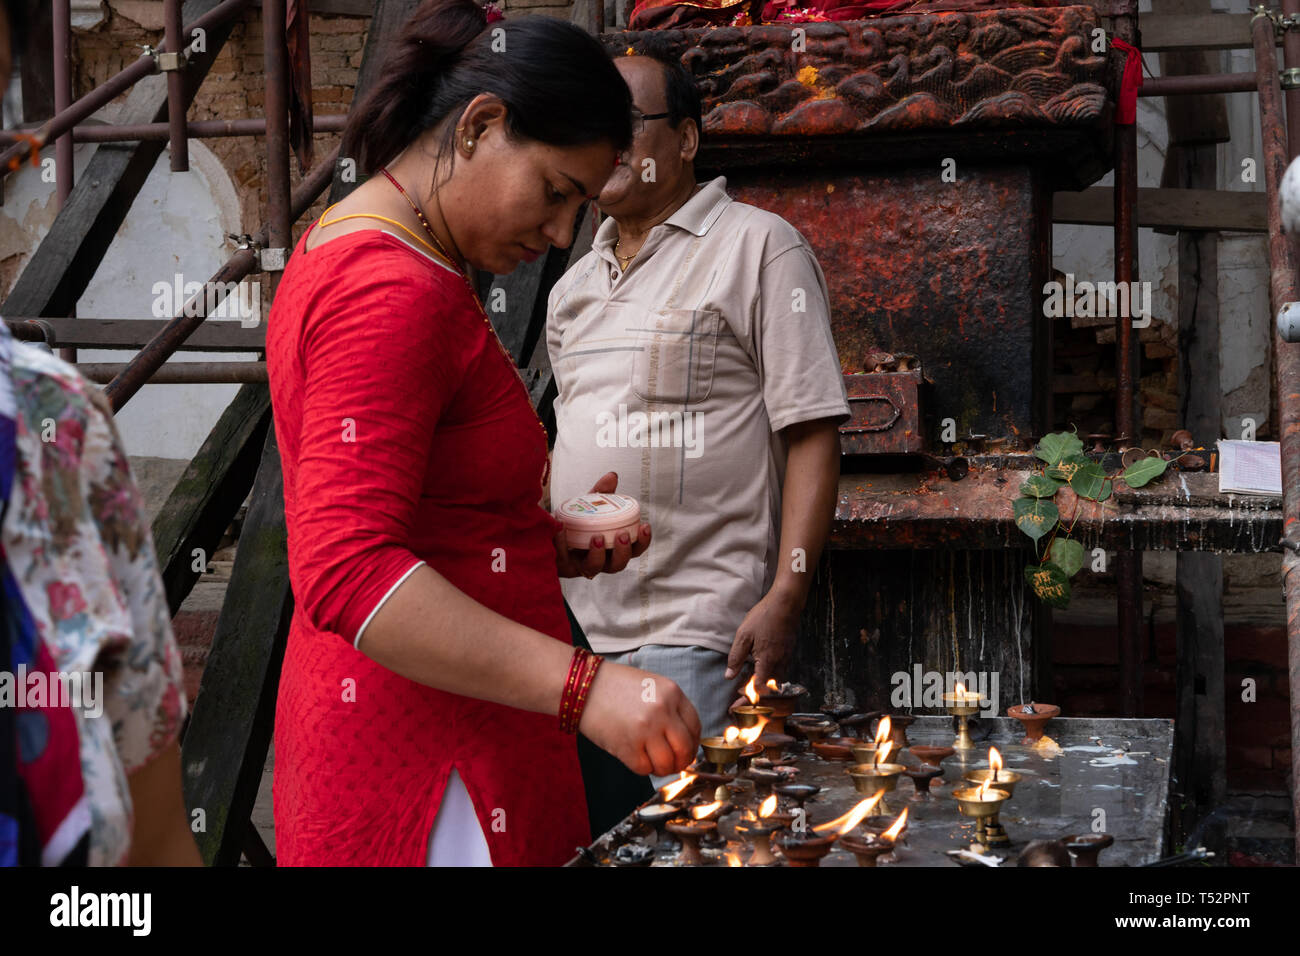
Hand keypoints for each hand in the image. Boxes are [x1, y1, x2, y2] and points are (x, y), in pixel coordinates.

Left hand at [555, 471, 651, 578]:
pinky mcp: (561, 566)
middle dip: (623, 551)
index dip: (642, 542)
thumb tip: (612, 476)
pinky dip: (563, 544)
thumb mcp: (589, 506)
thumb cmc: (574, 522)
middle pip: (617, 565)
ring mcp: (579, 565)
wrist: (545, 532)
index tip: (645, 526)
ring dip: (598, 553)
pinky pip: (563, 560)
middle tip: (622, 535)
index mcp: (611, 548)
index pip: (633, 550)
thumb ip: (601, 493)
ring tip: (597, 537)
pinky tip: (562, 530)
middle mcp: (599, 561)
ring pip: (594, 568)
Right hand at [578, 661, 701, 776]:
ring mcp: (645, 730)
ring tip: (652, 761)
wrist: (582, 686)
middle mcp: (662, 711)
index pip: (695, 726)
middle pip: (685, 748)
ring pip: (667, 764)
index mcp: (672, 692)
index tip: (686, 749)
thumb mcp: (651, 686)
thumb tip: (683, 738)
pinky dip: (642, 767)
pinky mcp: (627, 747)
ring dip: (662, 768)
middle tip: (673, 763)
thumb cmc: (615, 686)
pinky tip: (635, 756)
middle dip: (681, 761)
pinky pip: (645, 769)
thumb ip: (670, 707)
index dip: (692, 742)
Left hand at [724, 590, 800, 687]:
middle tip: (741, 690)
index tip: (737, 699)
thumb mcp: (744, 635)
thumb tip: (729, 676)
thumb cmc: (764, 616)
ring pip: (777, 678)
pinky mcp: (789, 651)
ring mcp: (787, 657)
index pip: (760, 688)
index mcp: (767, 661)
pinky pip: (781, 668)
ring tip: (751, 677)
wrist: (786, 603)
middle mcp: (780, 662)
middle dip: (756, 692)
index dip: (748, 696)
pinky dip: (771, 671)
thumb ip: (736, 657)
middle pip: (769, 687)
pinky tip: (762, 663)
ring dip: (765, 681)